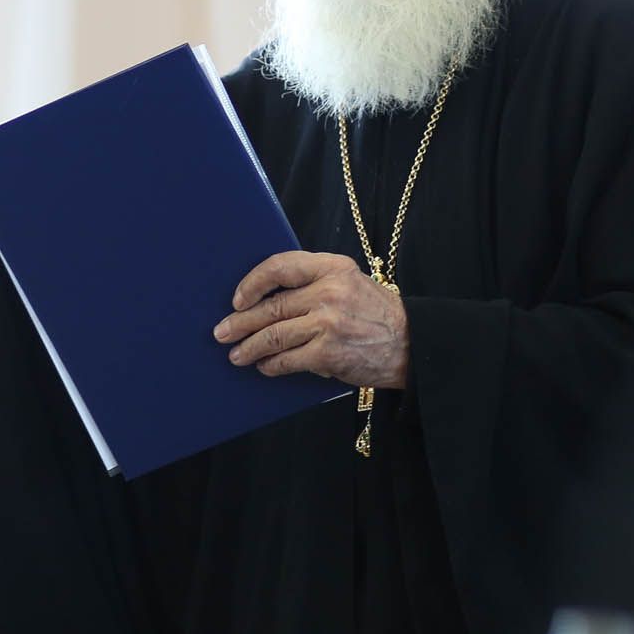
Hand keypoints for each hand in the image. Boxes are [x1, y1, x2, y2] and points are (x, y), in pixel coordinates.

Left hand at [212, 252, 407, 388]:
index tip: (237, 298)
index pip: (280, 266)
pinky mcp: (328, 354)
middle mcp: (329, 292)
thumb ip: (314, 282)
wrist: (412, 344)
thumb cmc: (375, 313)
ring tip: (236, 354)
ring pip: (273, 335)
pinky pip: (287, 360)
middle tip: (222, 332)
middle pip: (271, 306)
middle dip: (240, 322)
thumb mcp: (350, 282)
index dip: (252, 282)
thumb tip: (266, 299)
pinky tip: (264, 367)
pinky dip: (271, 365)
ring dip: (249, 347)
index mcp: (332, 267)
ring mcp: (328, 324)